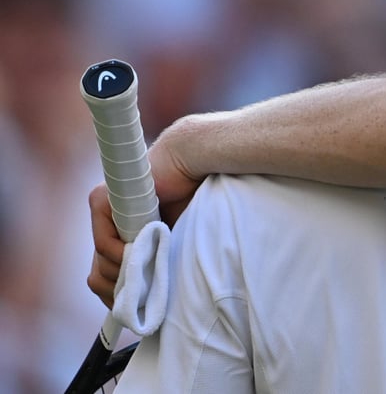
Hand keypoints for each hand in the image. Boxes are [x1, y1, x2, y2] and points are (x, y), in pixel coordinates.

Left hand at [86, 122, 203, 308]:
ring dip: (125, 275)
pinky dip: (121, 254)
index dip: (120, 296)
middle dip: (120, 292)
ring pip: (100, 265)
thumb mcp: (173, 244)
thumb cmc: (193, 201)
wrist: (194, 166)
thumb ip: (157, 265)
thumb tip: (149, 302)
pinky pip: (103, 243)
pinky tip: (141, 252)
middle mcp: (108, 227)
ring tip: (151, 271)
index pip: (107, 277)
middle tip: (144, 296)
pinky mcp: (101, 201)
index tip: (135, 311)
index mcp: (124, 236)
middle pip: (99, 276)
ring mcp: (102, 215)